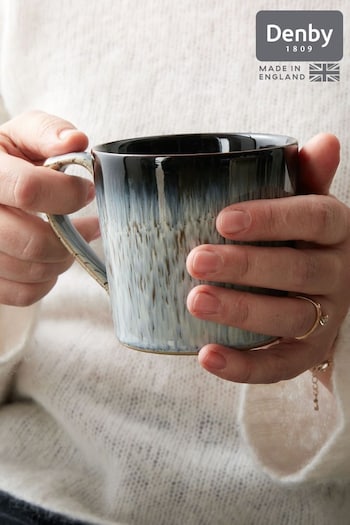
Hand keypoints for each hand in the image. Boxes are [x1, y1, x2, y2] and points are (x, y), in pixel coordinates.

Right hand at [0, 110, 98, 305]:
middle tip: (88, 223)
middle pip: (31, 242)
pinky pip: (24, 294)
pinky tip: (53, 258)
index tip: (87, 190)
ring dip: (65, 258)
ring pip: (31, 271)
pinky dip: (48, 280)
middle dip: (71, 235)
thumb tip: (77, 142)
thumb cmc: (6, 160)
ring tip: (74, 238)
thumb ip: (47, 132)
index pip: (28, 190)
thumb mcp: (20, 136)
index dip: (67, 194)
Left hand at [186, 134, 349, 382]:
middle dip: (246, 266)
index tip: (223, 220)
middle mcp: (337, 273)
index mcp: (335, 230)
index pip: (315, 217)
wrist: (321, 290)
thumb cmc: (299, 238)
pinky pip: (282, 366)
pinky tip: (206, 356)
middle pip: (298, 269)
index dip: (272, 218)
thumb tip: (322, 141)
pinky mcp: (309, 352)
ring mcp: (326, 316)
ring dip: (243, 311)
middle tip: (196, 260)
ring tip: (195, 301)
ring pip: (291, 317)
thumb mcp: (306, 204)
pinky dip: (245, 366)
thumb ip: (307, 177)